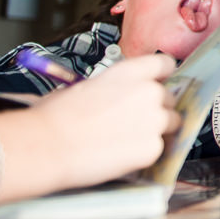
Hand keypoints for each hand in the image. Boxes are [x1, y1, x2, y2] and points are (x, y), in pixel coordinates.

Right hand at [0, 54, 180, 203]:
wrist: (48, 144)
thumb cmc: (56, 116)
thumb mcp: (86, 86)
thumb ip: (113, 87)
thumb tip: (117, 95)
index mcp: (130, 72)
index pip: (164, 65)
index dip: (160, 77)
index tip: (156, 84)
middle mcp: (148, 92)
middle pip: (169, 97)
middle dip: (156, 107)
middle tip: (133, 120)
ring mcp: (154, 121)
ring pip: (171, 123)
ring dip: (156, 129)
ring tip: (127, 138)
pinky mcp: (152, 148)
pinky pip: (158, 148)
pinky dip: (145, 152)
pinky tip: (121, 153)